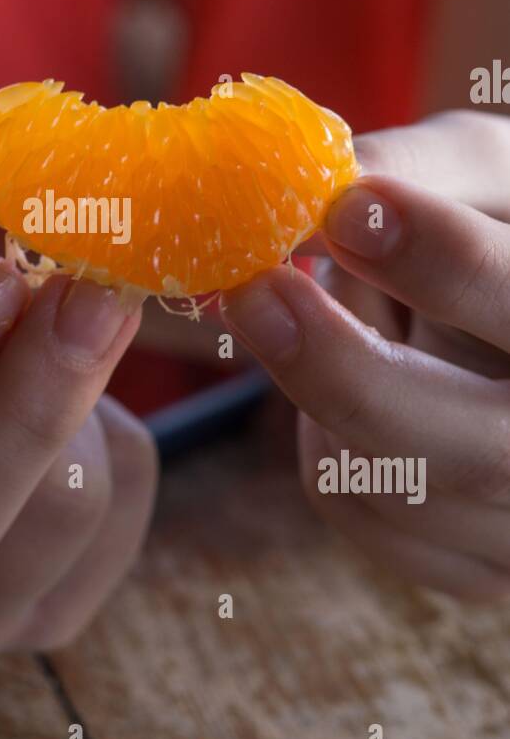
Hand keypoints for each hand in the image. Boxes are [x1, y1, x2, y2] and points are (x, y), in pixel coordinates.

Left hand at [220, 110, 509, 601]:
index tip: (347, 209)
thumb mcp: (492, 175)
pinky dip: (323, 435)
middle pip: (476, 455)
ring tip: (341, 309)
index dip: (443, 262)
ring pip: (391, 484)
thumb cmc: (503, 227)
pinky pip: (354, 508)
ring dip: (325, 385)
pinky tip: (352, 377)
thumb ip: (422, 170)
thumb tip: (320, 184)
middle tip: (253, 287)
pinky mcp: (477, 568)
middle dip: (344, 367)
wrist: (508, 329)